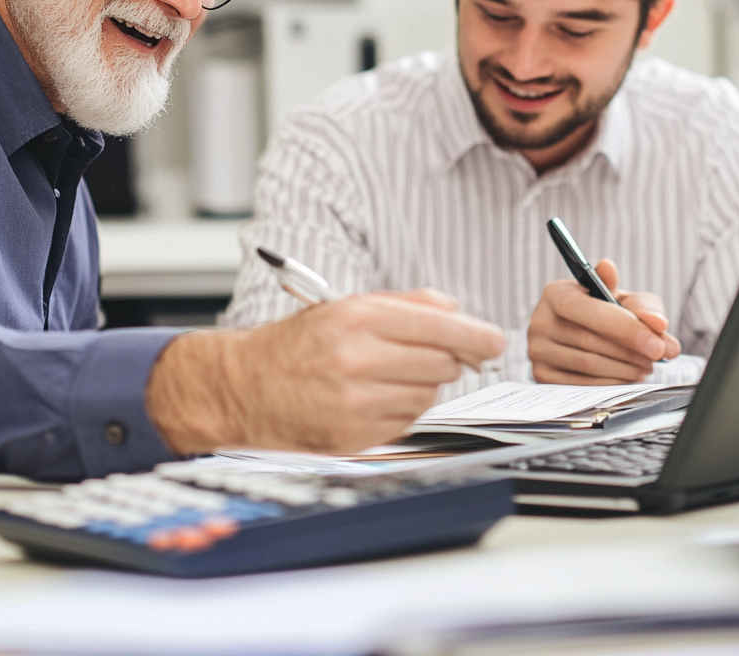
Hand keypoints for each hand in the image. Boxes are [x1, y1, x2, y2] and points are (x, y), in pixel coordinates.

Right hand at [146, 290, 506, 454]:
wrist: (244, 388)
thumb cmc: (296, 345)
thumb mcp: (345, 306)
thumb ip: (405, 304)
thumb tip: (456, 312)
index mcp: (355, 318)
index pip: (438, 327)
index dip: (475, 335)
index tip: (494, 340)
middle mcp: (355, 358)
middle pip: (441, 362)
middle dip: (446, 357)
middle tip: (427, 353)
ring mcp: (355, 402)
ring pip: (428, 393)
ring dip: (421, 383)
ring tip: (385, 374)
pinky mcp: (354, 435)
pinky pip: (407, 420)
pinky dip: (402, 407)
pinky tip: (372, 397)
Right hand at [527, 260, 680, 384]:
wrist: (580, 333)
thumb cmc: (603, 314)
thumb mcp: (623, 300)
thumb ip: (643, 306)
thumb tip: (658, 323)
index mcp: (557, 294)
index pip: (589, 310)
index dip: (625, 328)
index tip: (657, 345)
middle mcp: (540, 321)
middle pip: (590, 341)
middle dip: (630, 352)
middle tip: (657, 357)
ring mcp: (538, 350)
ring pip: (588, 364)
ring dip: (624, 369)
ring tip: (644, 366)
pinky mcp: (541, 375)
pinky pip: (581, 385)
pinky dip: (611, 383)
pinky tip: (626, 377)